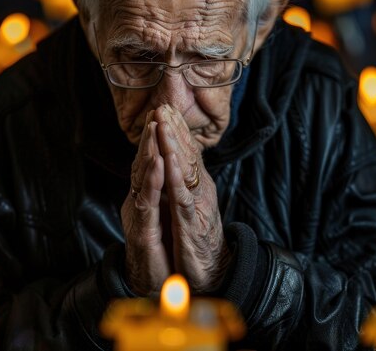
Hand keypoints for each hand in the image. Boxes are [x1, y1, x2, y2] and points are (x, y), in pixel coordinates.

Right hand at [122, 111, 170, 295]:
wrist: (153, 286)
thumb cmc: (160, 251)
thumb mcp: (162, 217)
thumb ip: (161, 194)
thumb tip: (166, 171)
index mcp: (146, 198)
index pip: (150, 163)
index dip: (155, 138)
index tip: (163, 113)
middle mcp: (138, 203)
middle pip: (142, 164)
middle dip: (150, 136)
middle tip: (157, 109)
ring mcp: (138, 216)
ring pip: (142, 178)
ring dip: (148, 151)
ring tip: (155, 128)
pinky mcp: (142, 230)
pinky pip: (147, 202)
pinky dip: (153, 181)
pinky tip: (159, 163)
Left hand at [154, 105, 229, 292]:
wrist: (211, 271)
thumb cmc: (197, 238)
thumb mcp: (189, 205)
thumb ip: (185, 183)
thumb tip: (178, 161)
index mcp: (196, 185)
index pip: (185, 152)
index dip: (175, 129)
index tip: (164, 106)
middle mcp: (199, 190)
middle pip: (186, 154)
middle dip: (174, 128)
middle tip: (164, 103)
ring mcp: (196, 205)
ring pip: (184, 170)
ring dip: (173, 145)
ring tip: (164, 123)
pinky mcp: (192, 223)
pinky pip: (182, 197)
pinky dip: (176, 178)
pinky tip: (169, 161)